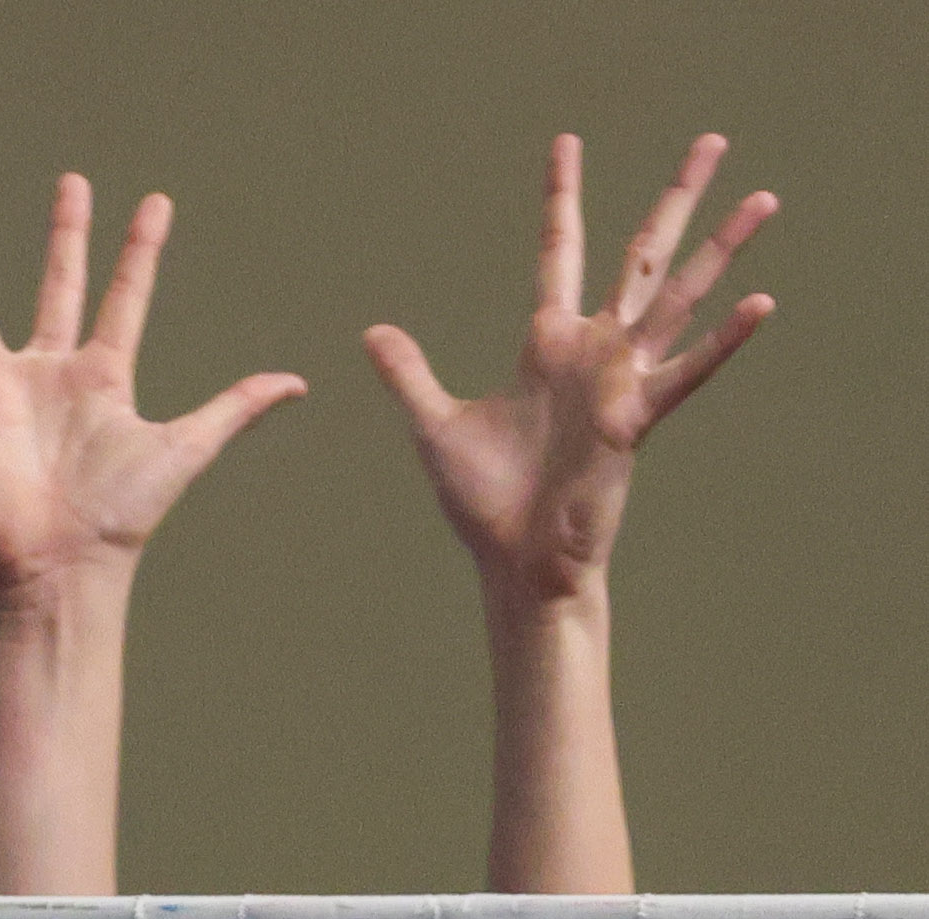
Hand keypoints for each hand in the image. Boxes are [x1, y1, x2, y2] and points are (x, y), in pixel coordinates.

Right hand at [0, 179, 303, 605]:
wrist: (58, 565)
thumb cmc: (121, 516)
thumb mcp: (183, 450)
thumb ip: (231, 409)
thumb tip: (298, 383)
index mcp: (103, 378)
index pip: (125, 298)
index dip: (140, 251)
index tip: (156, 202)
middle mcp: (50, 377)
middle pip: (58, 288)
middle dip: (65, 236)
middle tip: (73, 183)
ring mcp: (1, 394)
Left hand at [365, 135, 775, 603]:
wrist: (514, 561)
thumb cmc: (484, 501)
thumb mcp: (436, 425)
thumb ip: (410, 374)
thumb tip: (372, 331)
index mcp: (547, 344)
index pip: (560, 251)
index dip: (561, 199)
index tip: (565, 144)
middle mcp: (593, 350)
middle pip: (641, 254)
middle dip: (676, 197)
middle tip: (713, 138)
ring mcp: (620, 380)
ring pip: (678, 296)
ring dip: (721, 248)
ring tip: (764, 196)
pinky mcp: (634, 419)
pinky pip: (686, 372)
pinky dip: (722, 341)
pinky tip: (761, 303)